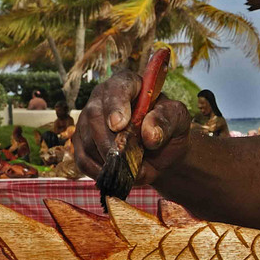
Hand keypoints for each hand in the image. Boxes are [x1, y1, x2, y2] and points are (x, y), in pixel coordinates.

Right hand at [74, 70, 193, 185]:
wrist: (161, 151)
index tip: (119, 125)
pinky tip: (114, 176)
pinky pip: (82, 159)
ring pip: (86, 140)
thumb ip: (167, 120)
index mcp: (128, 84)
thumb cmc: (169, 128)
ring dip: (107, 160)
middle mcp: (102, 98)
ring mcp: (88, 120)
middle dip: (110, 141)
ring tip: (129, 169)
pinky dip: (98, 171)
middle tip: (126, 159)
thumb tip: (149, 134)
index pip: (117, 87)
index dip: (116, 105)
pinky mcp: (82, 142)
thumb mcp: (178, 119)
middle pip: (94, 116)